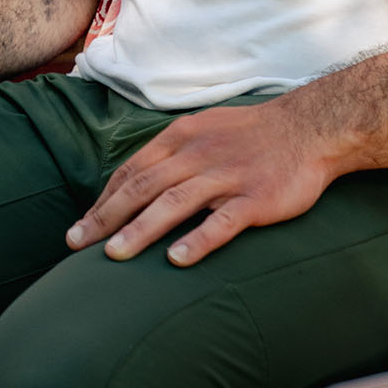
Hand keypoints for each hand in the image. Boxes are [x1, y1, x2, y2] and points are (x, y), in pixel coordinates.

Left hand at [65, 96, 336, 267]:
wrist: (311, 127)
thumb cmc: (253, 135)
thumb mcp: (206, 129)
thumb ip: (172, 154)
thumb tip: (134, 183)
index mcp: (183, 137)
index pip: (133, 170)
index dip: (104, 200)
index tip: (81, 228)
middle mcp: (199, 154)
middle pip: (144, 186)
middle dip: (106, 217)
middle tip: (76, 244)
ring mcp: (228, 176)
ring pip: (175, 203)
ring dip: (140, 229)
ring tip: (113, 256)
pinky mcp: (256, 198)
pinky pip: (223, 221)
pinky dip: (198, 240)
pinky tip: (177, 261)